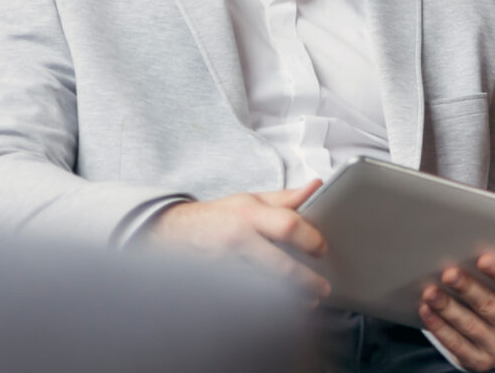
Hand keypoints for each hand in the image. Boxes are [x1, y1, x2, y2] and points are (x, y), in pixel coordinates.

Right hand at [148, 183, 330, 298]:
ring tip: (307, 301)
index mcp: (250, 215)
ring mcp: (225, 264)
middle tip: (321, 288)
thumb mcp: (251, 200)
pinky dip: (262, 305)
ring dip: (287, 298)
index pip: (288, 225)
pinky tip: (277, 309)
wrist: (172, 232)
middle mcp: (238, 240)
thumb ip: (286, 197)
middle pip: (278, 264)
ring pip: (262, 286)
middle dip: (304, 279)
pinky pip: (243, 297)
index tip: (322, 249)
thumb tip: (317, 185)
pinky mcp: (214, 283)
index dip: (310, 239)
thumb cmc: (219, 216)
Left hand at [419, 251, 494, 370]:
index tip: (483, 259)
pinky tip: (428, 311)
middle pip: (488, 306)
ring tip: (431, 292)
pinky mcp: (479, 361)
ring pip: (468, 325)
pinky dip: (439, 327)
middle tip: (448, 273)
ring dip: (447, 307)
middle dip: (466, 288)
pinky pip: (455, 344)